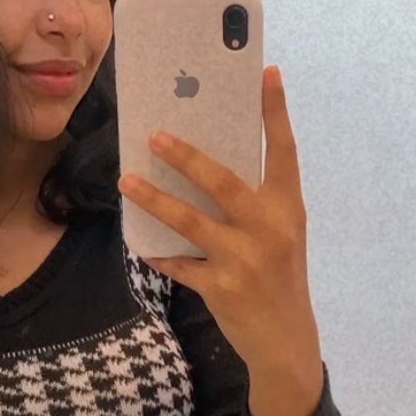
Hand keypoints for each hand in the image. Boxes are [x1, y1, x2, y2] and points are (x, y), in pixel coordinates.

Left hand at [117, 65, 323, 408]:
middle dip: (187, 158)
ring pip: (191, 222)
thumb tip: (206, 162)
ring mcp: (244, 260)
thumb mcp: (281, 233)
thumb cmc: (279, 276)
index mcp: (288, 208)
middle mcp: (270, 230)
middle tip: (155, 136)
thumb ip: (254, 201)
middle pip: (223, 183)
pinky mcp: (221, 288)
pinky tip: (138, 240)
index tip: (266, 74)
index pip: (284, 151)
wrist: (285, 341)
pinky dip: (156, 251)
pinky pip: (179, 264)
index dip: (275, 112)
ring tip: (127, 181)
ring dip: (155, 200)